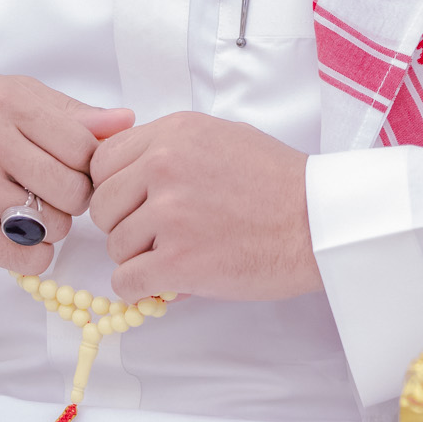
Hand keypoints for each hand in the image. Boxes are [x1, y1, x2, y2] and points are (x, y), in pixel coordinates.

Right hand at [0, 75, 133, 273]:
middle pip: (75, 190)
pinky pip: (29, 257)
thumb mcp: (7, 96)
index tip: (73, 168)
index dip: (90, 165)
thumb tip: (125, 123)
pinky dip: (35, 253)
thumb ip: (67, 112)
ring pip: (55, 226)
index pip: (86, 147)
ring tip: (25, 208)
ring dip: (51, 225)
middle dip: (73, 198)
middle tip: (50, 191)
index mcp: (7, 101)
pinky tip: (17, 235)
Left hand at [87, 111, 319, 302]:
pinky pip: (126, 282)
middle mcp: (164, 165)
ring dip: (138, 258)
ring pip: (114, 245)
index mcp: (173, 133)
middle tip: (156, 236)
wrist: (320, 221)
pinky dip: (141, 289)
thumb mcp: (222, 137)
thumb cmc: (280, 182)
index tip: (133, 203)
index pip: (102, 161)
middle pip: (102, 204)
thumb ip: (171, 147)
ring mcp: (170, 214)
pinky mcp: (179, 261)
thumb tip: (128, 171)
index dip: (114, 187)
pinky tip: (166, 283)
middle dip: (123, 224)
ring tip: (177, 255)